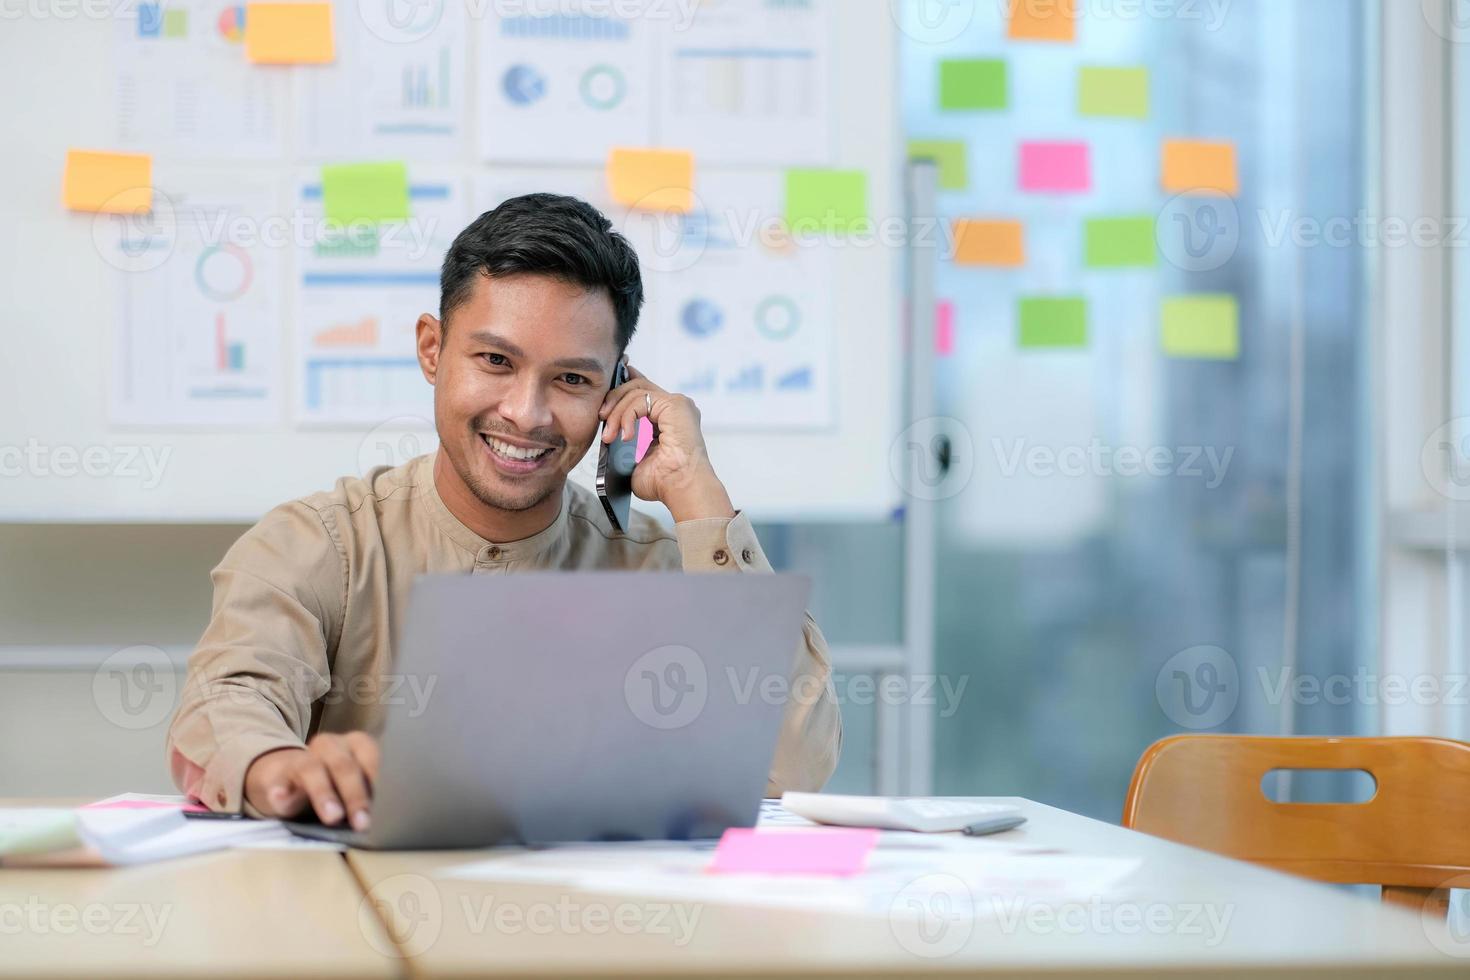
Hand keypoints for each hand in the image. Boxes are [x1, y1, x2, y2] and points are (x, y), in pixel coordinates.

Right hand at [244, 731, 379, 830]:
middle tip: (362, 822)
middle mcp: (330, 745)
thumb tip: (391, 818)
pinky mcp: (276, 776)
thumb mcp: (356, 786)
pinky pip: (277, 782)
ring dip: (323, 794)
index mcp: (356, 744)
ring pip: (311, 769)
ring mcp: (301, 759)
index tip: (389, 805)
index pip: (371, 756)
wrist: (288, 778)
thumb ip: (371, 795)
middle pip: (344, 766)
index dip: (380, 780)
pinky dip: (280, 792)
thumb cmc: (335, 785)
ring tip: (332, 816)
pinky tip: (281, 800)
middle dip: (355, 795)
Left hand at [598, 362, 735, 522]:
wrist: (681, 488)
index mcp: (669, 418)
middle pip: (638, 386)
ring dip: (617, 413)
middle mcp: (676, 408)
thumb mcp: (636, 459)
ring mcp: (677, 404)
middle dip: (614, 399)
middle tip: (602, 417)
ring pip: (636, 392)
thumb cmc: (665, 482)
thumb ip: (626, 442)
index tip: (607, 389)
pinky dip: (627, 416)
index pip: (644, 391)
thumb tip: (608, 435)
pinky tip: (626, 435)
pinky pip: (640, 399)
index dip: (625, 384)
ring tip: (610, 436)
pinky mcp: (675, 404)